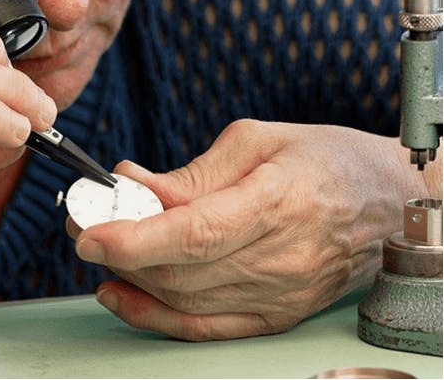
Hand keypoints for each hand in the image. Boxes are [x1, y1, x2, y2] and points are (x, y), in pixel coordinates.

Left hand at [69, 119, 433, 340]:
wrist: (383, 198)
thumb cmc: (326, 159)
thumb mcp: (258, 141)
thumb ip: (196, 173)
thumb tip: (140, 189)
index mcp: (276, 202)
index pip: (194, 233)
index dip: (135, 238)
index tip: (90, 232)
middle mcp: (279, 257)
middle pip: (180, 269)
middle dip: (119, 249)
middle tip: (84, 220)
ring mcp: (279, 293)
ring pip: (185, 300)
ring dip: (131, 276)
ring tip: (100, 246)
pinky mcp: (276, 312)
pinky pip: (207, 326)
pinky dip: (157, 316)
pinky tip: (122, 294)